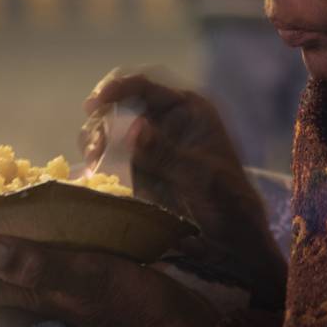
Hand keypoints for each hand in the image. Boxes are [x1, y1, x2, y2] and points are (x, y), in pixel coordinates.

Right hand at [84, 70, 285, 306]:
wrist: (233, 240)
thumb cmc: (229, 201)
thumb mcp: (201, 177)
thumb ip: (167, 153)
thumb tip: (134, 128)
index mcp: (189, 110)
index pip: (147, 86)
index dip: (118, 87)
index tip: (96, 103)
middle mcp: (167, 122)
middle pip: (122, 106)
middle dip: (103, 119)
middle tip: (95, 144)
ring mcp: (152, 146)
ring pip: (112, 130)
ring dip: (97, 140)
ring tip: (95, 158)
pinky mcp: (141, 170)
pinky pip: (112, 158)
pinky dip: (99, 161)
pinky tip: (94, 173)